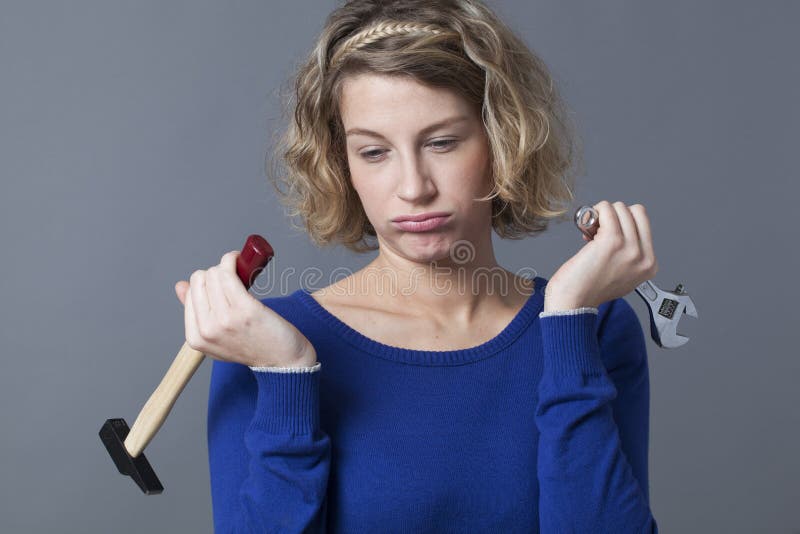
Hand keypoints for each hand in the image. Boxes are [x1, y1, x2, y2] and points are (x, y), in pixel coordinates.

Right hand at [175, 250, 316, 367]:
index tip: (221, 280)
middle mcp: (207, 330)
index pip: (190, 292)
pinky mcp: (245, 310)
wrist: (283, 361)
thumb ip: (198, 313)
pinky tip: (240, 259)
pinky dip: (233, 260)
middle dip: (216, 272)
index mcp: (196, 339)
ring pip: (214, 274)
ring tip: (239, 267)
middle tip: (233, 277)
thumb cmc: (254, 346)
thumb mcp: (218, 337)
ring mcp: (225, 320)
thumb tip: (180, 286)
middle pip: (200, 280)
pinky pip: (229, 274)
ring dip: (226, 264)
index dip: (206, 282)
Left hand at [543, 201, 657, 310]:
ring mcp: (630, 248)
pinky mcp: (612, 241)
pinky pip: (606, 210)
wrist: (572, 304)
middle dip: (614, 216)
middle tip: (598, 232)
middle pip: (634, 212)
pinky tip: (586, 227)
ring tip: (591, 233)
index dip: (623, 223)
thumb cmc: (587, 291)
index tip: (606, 236)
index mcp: (649, 265)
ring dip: (603, 214)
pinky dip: (594, 212)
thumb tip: (622, 232)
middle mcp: (643, 257)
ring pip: (620, 208)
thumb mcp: (622, 275)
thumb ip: (629, 256)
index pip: (643, 222)